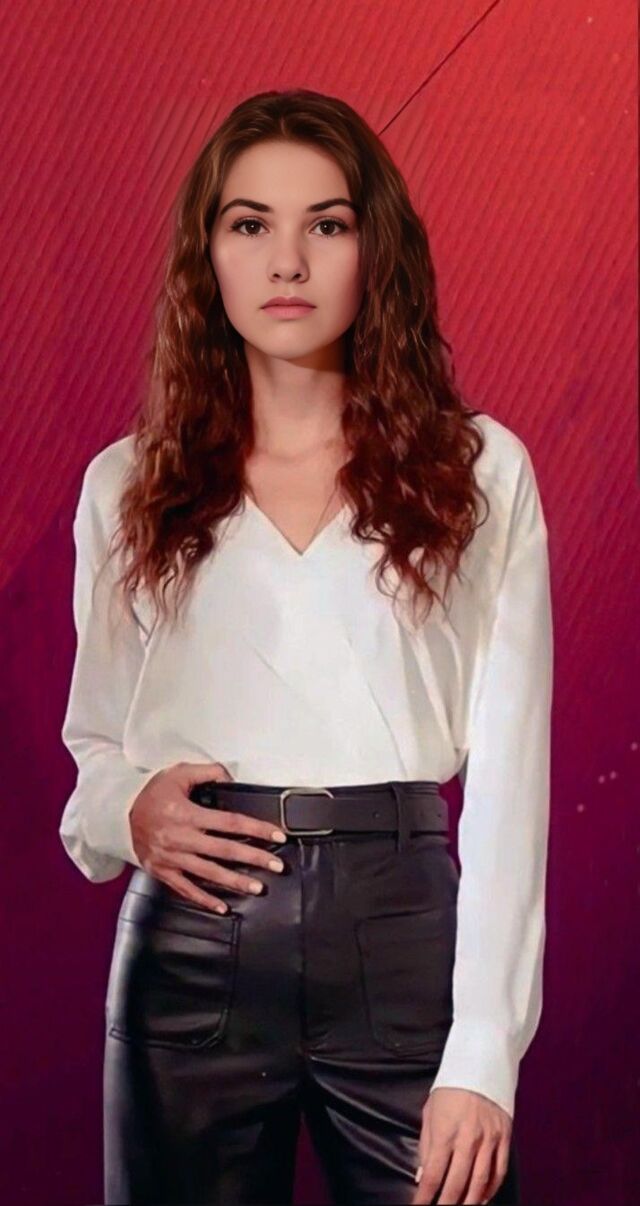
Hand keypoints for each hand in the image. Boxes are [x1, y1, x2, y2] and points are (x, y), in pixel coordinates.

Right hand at [129, 760, 287, 912]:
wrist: (119, 814)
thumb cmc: (151, 793)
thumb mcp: (178, 773)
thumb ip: (208, 773)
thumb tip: (231, 779)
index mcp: (187, 814)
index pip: (230, 822)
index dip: (257, 828)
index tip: (277, 835)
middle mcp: (181, 838)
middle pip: (225, 850)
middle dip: (254, 858)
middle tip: (277, 865)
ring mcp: (172, 858)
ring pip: (209, 873)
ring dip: (235, 881)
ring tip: (257, 887)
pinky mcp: (163, 871)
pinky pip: (186, 889)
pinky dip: (204, 900)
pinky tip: (222, 907)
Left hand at [412, 1087, 511, 1204]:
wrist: (481, 1064)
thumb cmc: (450, 1089)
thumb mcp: (430, 1113)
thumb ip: (426, 1147)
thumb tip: (422, 1177)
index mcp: (445, 1131)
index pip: (433, 1175)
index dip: (425, 1198)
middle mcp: (468, 1138)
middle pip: (457, 1184)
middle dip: (446, 1205)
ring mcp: (488, 1139)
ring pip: (480, 1183)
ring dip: (469, 1202)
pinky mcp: (504, 1137)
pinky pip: (499, 1171)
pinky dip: (491, 1189)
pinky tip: (482, 1197)